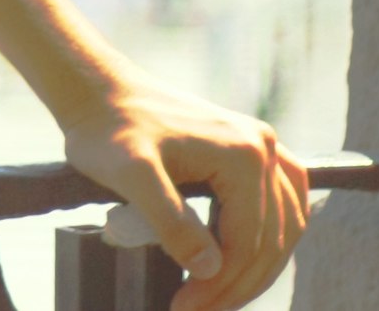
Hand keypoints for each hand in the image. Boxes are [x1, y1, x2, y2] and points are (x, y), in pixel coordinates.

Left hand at [57, 68, 308, 310]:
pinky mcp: (248, 148)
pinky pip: (280, 202)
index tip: (185, 308)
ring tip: (217, 295)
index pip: (246, 241)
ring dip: (254, 266)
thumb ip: (169, 221)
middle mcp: (264, 147)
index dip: (219, 284)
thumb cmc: (107, 130)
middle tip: (196, 310)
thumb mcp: (130, 176)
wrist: (96, 91)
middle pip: (270, 238)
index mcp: (245, 155)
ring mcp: (260, 145)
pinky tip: (247, 258)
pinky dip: (268, 236)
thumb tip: (209, 269)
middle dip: (236, 283)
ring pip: (282, 225)